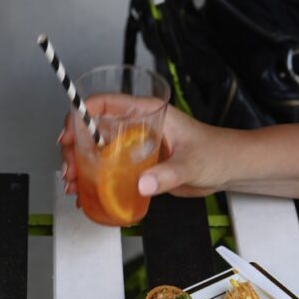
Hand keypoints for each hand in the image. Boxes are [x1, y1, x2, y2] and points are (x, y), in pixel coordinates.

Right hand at [59, 102, 233, 201]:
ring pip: (99, 153)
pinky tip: (87, 193)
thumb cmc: (217, 152)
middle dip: (75, 148)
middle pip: (94, 130)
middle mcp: (137, 128)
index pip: (106, 105)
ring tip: (73, 184)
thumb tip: (142, 183)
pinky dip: (96, 182)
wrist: (230, 169)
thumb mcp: (191, 162)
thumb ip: (167, 173)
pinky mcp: (139, 168)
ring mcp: (136, 148)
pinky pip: (111, 172)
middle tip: (69, 168)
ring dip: (82, 167)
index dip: (82, 115)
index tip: (70, 134)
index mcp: (147, 113)